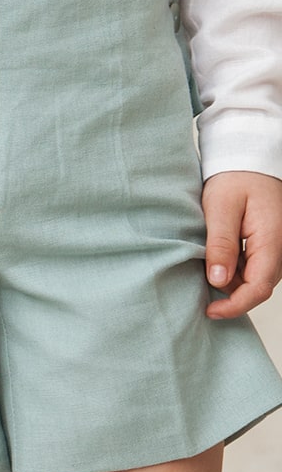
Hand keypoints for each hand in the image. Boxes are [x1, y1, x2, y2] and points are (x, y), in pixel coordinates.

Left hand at [202, 171, 281, 318]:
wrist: (249, 160)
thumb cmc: (236, 178)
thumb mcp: (221, 206)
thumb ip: (220, 244)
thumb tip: (218, 280)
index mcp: (272, 242)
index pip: (258, 288)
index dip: (235, 306)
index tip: (211, 311)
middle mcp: (279, 251)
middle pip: (256, 288)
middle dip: (230, 296)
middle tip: (199, 292)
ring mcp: (274, 250)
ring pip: (254, 280)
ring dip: (231, 282)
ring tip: (202, 270)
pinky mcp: (266, 247)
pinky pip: (252, 268)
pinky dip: (233, 270)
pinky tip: (214, 260)